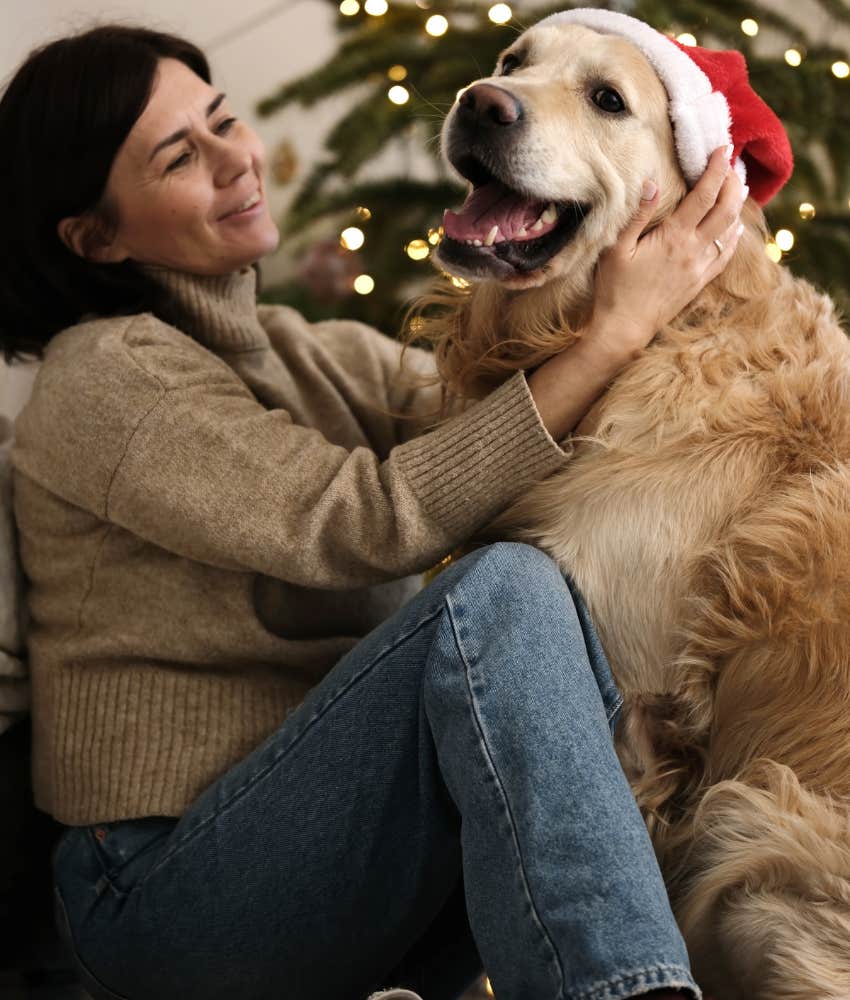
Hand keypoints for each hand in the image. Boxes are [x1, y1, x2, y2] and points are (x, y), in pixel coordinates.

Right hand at [586, 145, 745, 363]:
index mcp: (674, 237)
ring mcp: (700, 268)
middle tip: (730, 165)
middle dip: (732, 183)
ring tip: (737, 188)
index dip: (716, 169)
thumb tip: (652, 182)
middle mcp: (694, 250)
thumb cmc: (615, 289)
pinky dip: (734, 237)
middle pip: (726, 209)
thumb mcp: (617, 249)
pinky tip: (735, 227)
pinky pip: (726, 255)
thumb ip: (638, 215)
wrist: (624, 329)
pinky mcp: (699, 282)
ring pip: (730, 231)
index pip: (704, 195)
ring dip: (736, 206)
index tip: (723, 148)